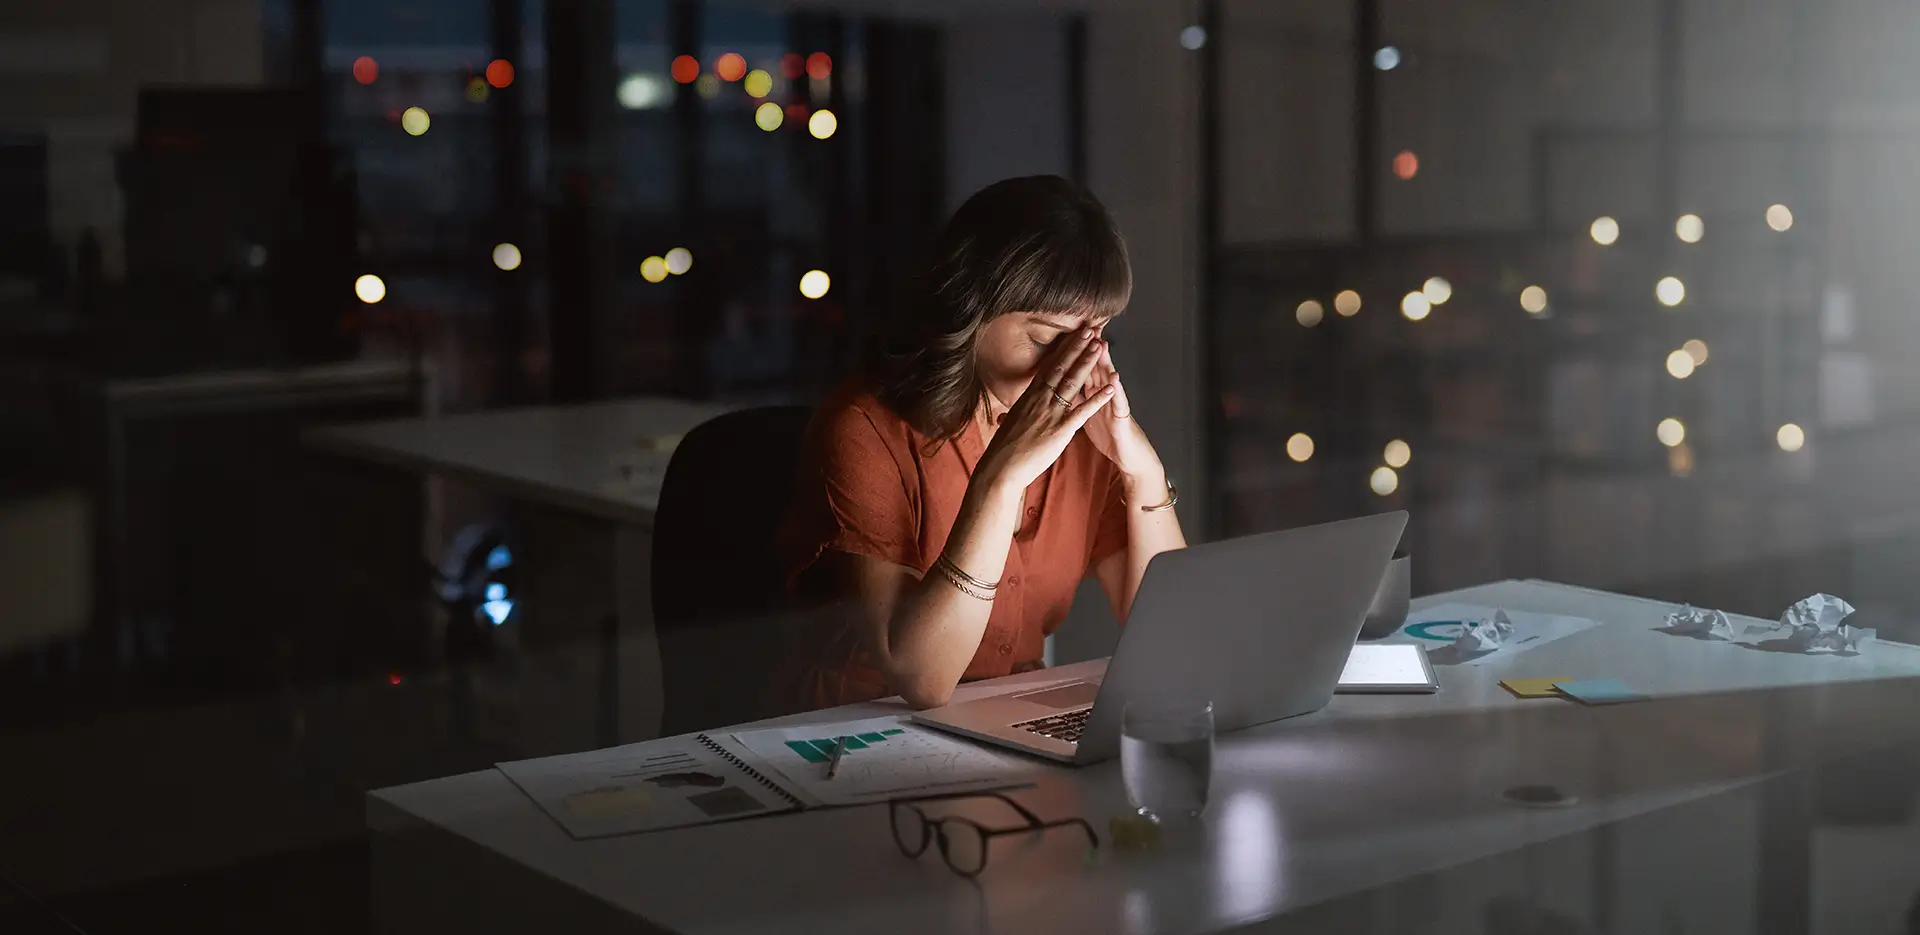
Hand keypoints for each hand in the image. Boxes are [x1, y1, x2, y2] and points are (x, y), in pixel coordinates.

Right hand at [974, 327, 1115, 495]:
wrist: (1000, 468)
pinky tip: (1111, 387)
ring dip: (1088, 363)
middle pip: (1062, 367)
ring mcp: (1050, 413)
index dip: (1063, 349)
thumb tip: (1005, 416)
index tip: (1073, 335)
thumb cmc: (1002, 450)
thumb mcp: (1008, 426)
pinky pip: (1083, 410)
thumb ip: (1013, 417)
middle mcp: (1039, 399)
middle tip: (1091, 329)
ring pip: (1073, 382)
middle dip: (1077, 347)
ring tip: (1100, 346)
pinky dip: (1098, 398)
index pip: (1049, 367)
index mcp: (1029, 397)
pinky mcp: (1060, 429)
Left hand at [1078, 331, 1165, 494]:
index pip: (1081, 369)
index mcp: (1092, 394)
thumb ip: (1077, 398)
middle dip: (1089, 349)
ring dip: (1105, 362)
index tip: (1065, 335)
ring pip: (1109, 380)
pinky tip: (1115, 378)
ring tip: (1101, 344)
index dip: (1073, 354)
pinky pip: (1119, 403)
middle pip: (1094, 368)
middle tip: (1084, 327)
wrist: (1127, 455)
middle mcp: (1104, 394)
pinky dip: (1116, 391)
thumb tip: (1061, 386)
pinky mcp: (1122, 417)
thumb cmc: (1108, 434)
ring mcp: (1114, 404)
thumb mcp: (1086, 414)